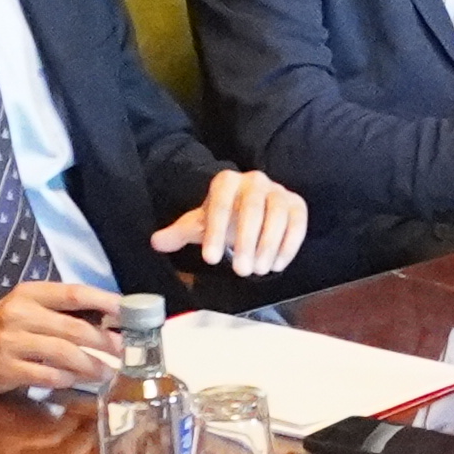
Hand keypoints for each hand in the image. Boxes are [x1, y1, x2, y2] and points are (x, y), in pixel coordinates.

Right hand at [0, 278, 126, 397]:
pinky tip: (75, 381)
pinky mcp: (7, 368)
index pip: (74, 293)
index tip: (129, 312)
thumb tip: (109, 320)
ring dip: (91, 364)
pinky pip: (46, 375)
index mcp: (29, 294)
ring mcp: (11, 342)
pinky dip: (66, 379)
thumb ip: (59, 312)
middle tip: (125, 351)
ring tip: (108, 372)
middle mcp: (20, 313)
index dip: (105, 302)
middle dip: (105, 341)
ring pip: (63, 353)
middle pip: (74, 327)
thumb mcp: (26, 310)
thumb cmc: (2, 330)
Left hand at [161, 170, 307, 276]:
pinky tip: (277, 265)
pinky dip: (289, 245)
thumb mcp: (199, 224)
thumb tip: (156, 242)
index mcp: (226, 182)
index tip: (210, 259)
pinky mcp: (297, 205)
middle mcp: (255, 181)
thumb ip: (179, 233)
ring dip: (268, 245)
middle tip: (240, 271)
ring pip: (277, 215)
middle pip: (251, 208)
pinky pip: (297, 223)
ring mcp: (279, 192)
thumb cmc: (224, 218)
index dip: (215, 232)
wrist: (251, 211)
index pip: (219, 204)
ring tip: (259, 271)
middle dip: (245, 241)